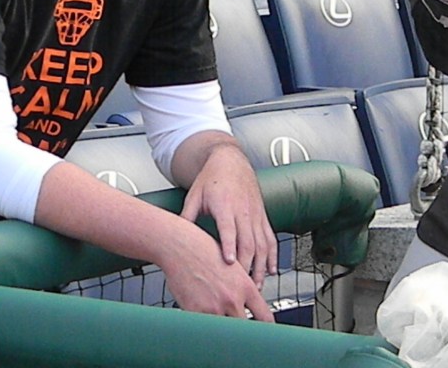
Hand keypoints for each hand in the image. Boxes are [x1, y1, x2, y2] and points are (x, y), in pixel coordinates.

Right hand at [160, 223, 274, 321]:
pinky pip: (204, 327)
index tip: (265, 332)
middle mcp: (233, 299)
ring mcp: (214, 308)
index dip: (267, 328)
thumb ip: (241, 288)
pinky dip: (204, 324)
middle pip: (246, 328)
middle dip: (242, 329)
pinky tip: (201, 312)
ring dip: (222, 326)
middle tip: (237, 326)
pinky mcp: (196, 312)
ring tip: (215, 313)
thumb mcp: (232, 267)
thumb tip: (245, 304)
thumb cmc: (204, 251)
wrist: (182, 246)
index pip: (265, 317)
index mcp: (246, 287)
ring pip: (225, 330)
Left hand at [180, 142, 277, 289]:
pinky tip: (271, 270)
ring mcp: (256, 215)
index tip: (230, 263)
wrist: (230, 161)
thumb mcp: (194, 195)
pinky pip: (270, 238)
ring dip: (261, 266)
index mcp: (225, 205)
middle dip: (247, 265)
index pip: (228, 228)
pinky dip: (272, 256)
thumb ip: (186, 217)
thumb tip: (174, 237)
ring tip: (257, 285)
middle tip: (243, 286)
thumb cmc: (211, 179)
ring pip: (262, 244)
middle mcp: (243, 211)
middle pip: (248, 241)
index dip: (230, 246)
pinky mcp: (263, 217)